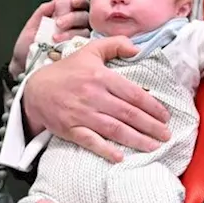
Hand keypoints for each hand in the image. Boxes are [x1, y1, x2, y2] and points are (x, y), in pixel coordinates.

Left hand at [8, 0, 89, 76]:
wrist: (22, 66)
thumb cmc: (28, 48)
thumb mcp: (32, 26)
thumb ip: (45, 10)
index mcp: (63, 18)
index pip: (72, 1)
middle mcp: (74, 27)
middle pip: (83, 14)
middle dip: (71, 15)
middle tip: (57, 21)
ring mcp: (78, 40)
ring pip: (84, 28)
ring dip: (71, 28)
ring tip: (55, 33)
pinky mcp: (79, 52)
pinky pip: (83, 43)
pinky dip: (71, 38)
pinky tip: (59, 38)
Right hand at [21, 36, 170, 162]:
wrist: (36, 90)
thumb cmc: (67, 70)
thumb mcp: (89, 51)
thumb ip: (115, 44)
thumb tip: (137, 49)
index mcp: (100, 76)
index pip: (133, 93)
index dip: (152, 106)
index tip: (165, 116)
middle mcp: (93, 96)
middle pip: (128, 114)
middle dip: (150, 126)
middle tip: (167, 135)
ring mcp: (81, 114)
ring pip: (114, 129)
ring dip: (136, 140)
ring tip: (154, 146)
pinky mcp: (70, 129)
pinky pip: (91, 141)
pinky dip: (105, 150)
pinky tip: (120, 158)